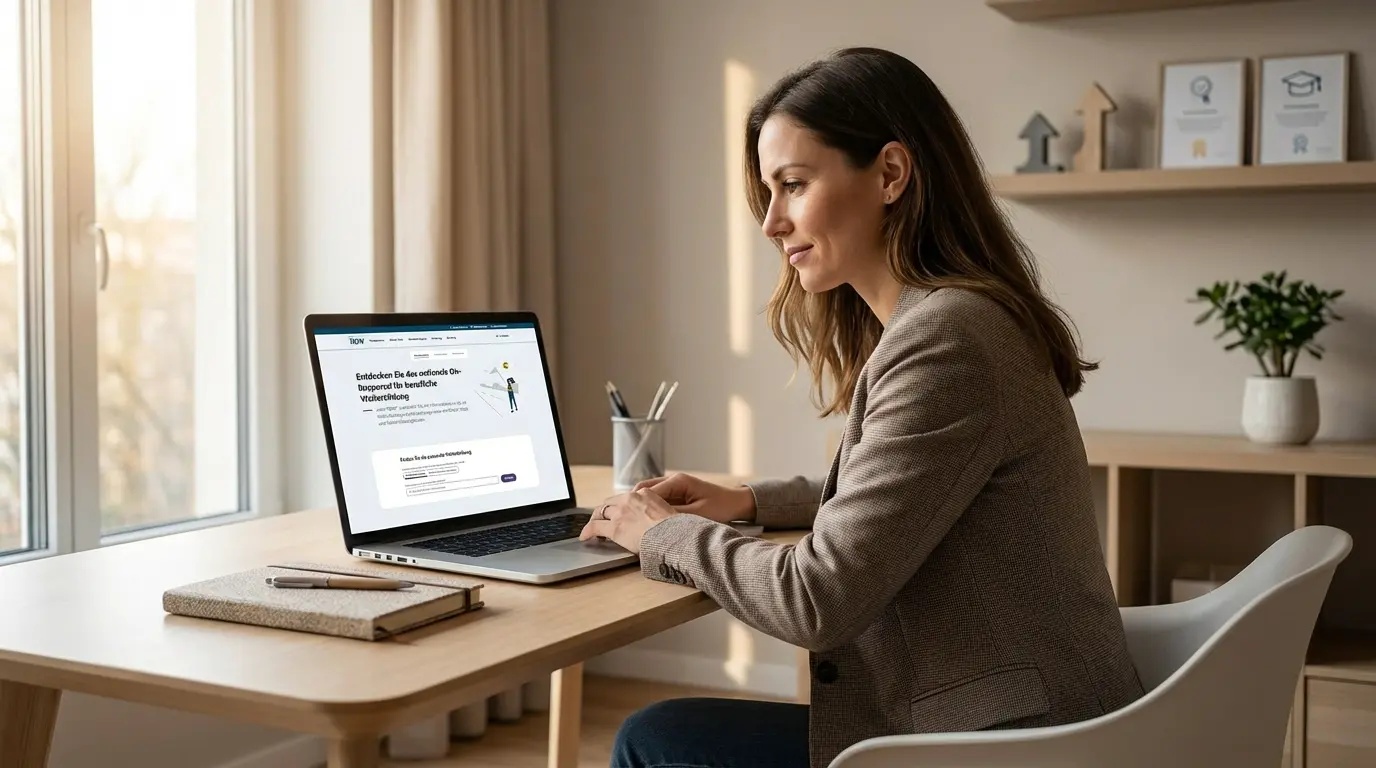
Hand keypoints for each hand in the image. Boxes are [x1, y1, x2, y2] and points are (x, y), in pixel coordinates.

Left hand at [579, 490, 676, 553]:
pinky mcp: (614, 528)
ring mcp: (620, 513)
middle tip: (601, 518)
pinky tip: (584, 537)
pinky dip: (587, 531)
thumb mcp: (670, 511)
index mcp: (645, 494)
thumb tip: (658, 520)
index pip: (626, 497)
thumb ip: (659, 511)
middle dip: (605, 511)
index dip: (619, 506)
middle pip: (610, 502)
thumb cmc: (675, 528)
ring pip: (600, 512)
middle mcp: (630, 499)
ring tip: (592, 528)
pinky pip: (595, 527)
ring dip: (596, 519)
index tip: (618, 511)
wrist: (672, 536)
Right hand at [632, 472, 754, 524]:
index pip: (649, 491)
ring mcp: (674, 486)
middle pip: (644, 490)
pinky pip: (657, 500)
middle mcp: (673, 480)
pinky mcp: (676, 494)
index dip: (635, 504)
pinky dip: (649, 508)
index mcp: (678, 481)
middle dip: (631, 503)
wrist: (737, 503)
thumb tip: (654, 522)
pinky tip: (643, 521)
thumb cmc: (721, 507)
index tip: (624, 516)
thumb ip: (675, 516)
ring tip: (627, 520)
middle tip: (619, 518)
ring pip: (648, 495)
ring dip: (639, 506)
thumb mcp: (698, 514)